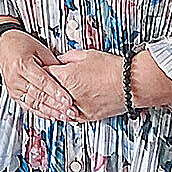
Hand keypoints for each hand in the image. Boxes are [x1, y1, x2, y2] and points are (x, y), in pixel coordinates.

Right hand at [0, 30, 78, 122]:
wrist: (4, 45)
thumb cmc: (21, 44)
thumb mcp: (40, 49)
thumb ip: (53, 64)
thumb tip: (67, 77)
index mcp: (22, 64)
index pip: (42, 82)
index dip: (56, 92)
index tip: (68, 100)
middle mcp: (15, 78)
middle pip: (38, 95)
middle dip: (56, 105)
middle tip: (70, 111)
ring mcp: (13, 88)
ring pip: (33, 103)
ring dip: (50, 112)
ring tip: (63, 116)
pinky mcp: (14, 94)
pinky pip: (28, 106)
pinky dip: (41, 113)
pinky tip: (51, 116)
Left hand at [49, 47, 171, 120]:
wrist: (131, 83)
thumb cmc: (112, 68)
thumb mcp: (86, 54)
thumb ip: (68, 58)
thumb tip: (59, 60)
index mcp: (66, 77)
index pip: (43, 74)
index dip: (41, 70)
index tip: (40, 69)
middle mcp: (69, 94)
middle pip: (47, 92)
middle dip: (44, 86)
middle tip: (43, 82)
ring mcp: (77, 107)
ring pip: (56, 107)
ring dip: (53, 101)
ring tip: (53, 95)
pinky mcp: (86, 116)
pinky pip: (68, 115)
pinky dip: (65, 110)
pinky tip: (65, 105)